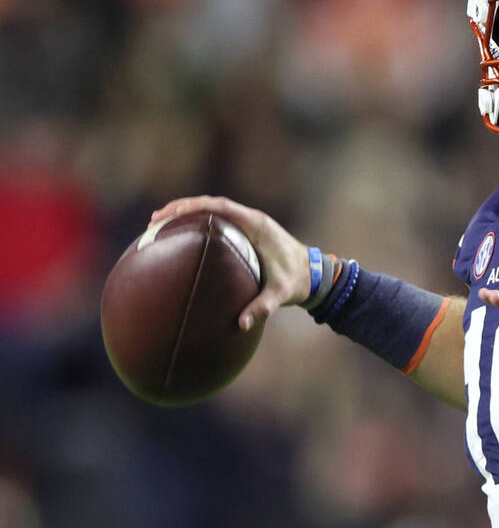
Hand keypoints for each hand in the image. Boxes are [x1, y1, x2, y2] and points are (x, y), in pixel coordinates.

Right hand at [149, 196, 310, 330]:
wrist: (315, 275)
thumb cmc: (297, 282)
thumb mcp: (281, 294)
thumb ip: (263, 307)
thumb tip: (240, 324)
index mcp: (256, 225)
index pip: (220, 207)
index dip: (194, 207)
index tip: (171, 213)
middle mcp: (251, 220)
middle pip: (210, 204)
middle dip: (181, 208)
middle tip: (154, 220)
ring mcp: (248, 225)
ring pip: (212, 211)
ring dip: (187, 214)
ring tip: (158, 226)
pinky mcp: (247, 233)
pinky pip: (218, 222)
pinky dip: (198, 224)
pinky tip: (180, 237)